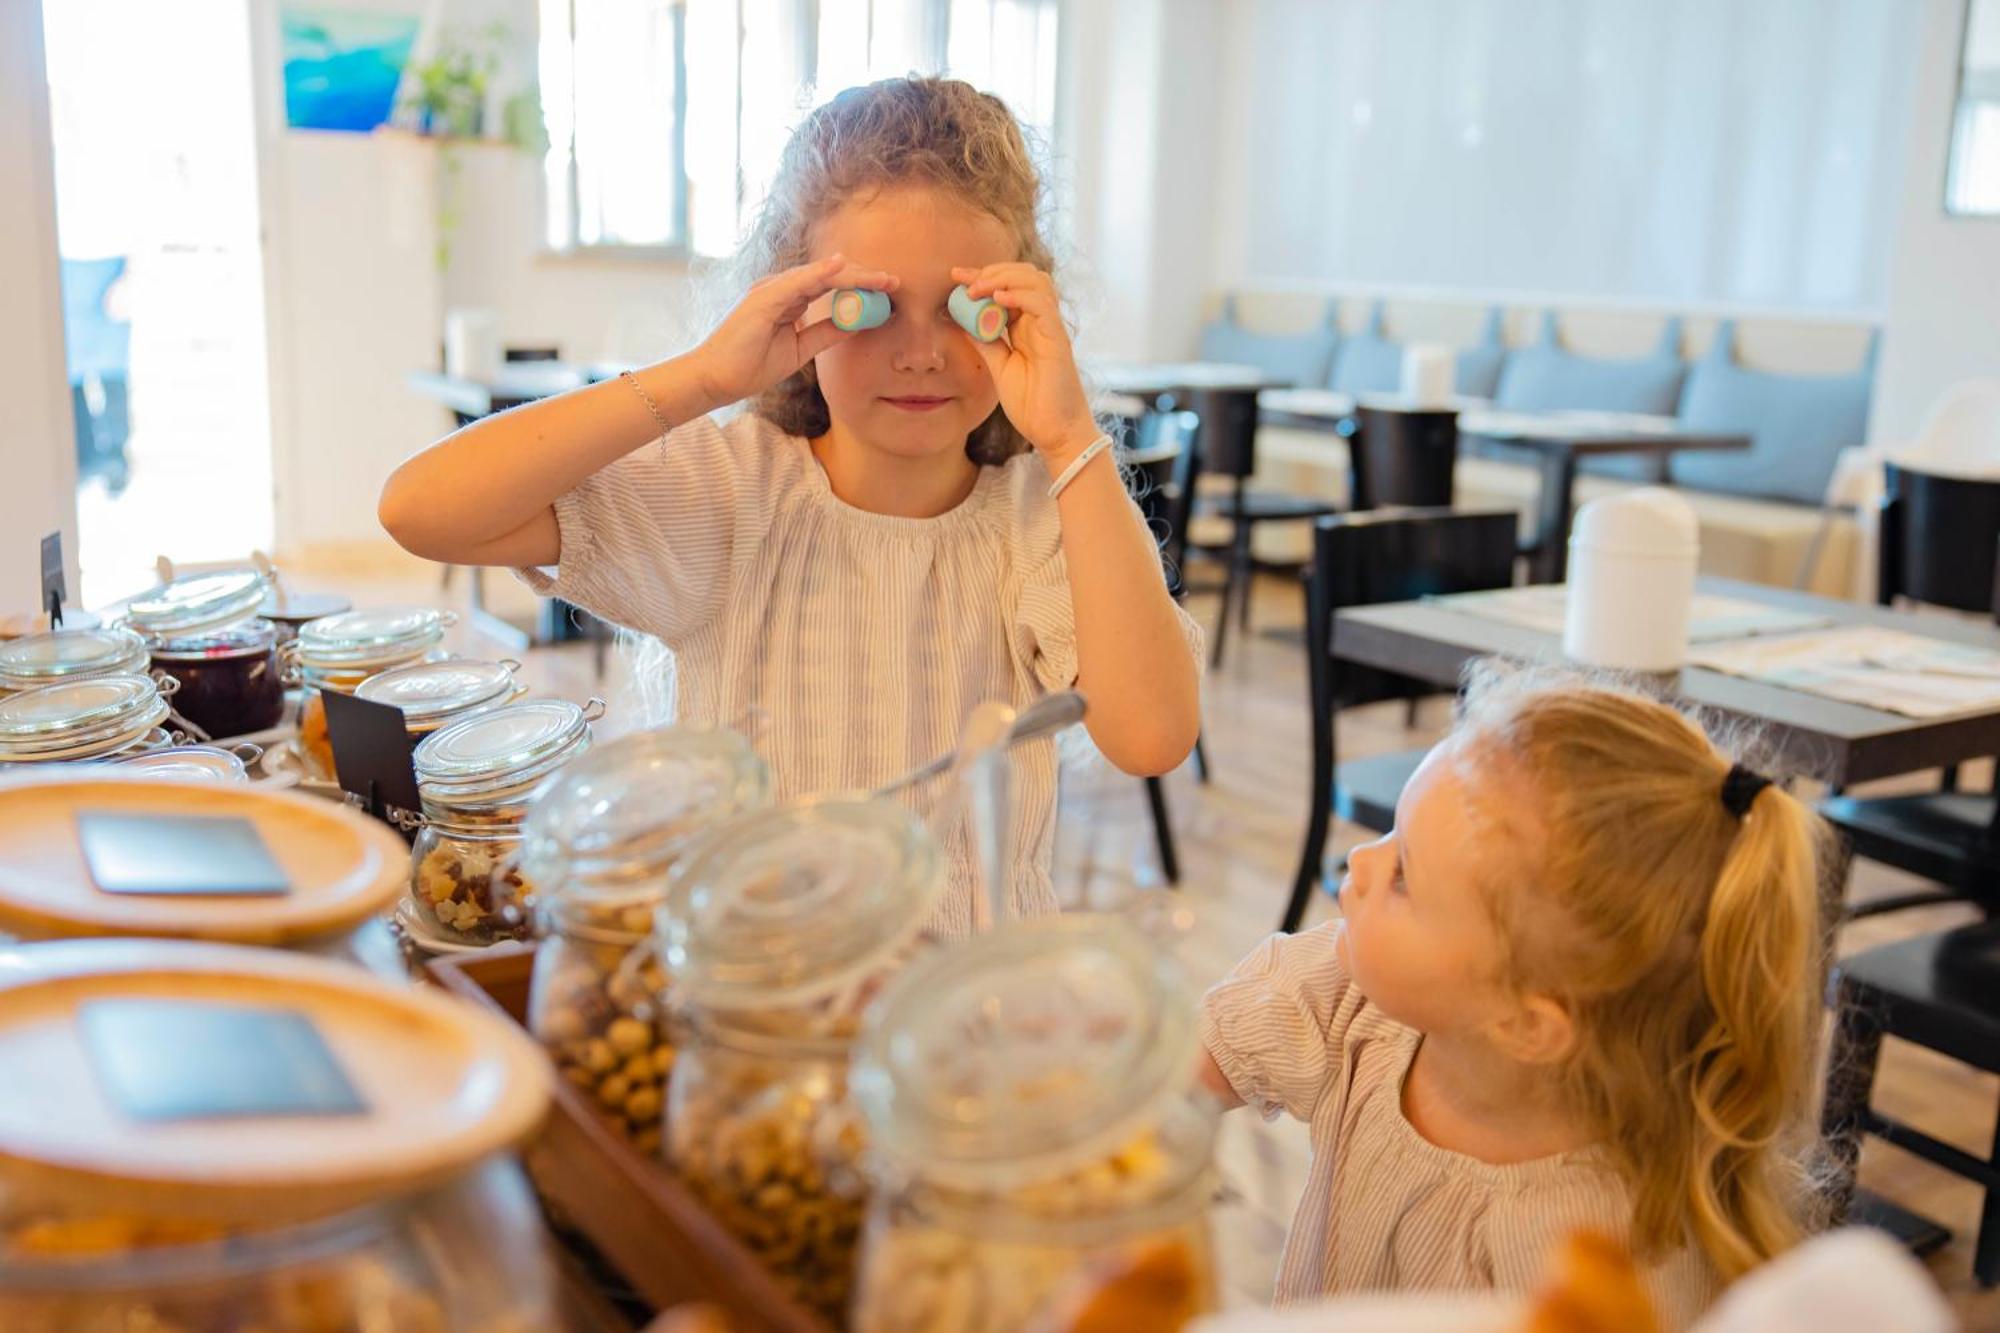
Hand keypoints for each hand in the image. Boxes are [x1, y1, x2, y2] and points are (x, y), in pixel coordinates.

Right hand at [688, 255, 897, 407]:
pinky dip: (821, 273)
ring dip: (853, 274)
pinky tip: (843, 268)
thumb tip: (855, 324)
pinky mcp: (763, 298)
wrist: (716, 379)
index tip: (889, 291)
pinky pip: (797, 281)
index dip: (861, 285)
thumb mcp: (799, 350)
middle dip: (864, 276)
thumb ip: (825, 333)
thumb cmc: (750, 365)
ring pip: (819, 274)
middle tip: (894, 281)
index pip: (830, 285)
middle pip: (829, 275)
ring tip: (882, 278)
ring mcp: (770, 289)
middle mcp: (779, 288)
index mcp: (787, 299)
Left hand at [951, 264, 1098, 462]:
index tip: (956, 276)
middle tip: (964, 279)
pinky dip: (1020, 295)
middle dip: (992, 270)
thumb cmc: (1032, 404)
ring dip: (1005, 278)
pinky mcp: (1058, 340)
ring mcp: (1051, 329)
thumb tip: (962, 321)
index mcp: (1028, 327)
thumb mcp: (999, 367)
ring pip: (1037, 282)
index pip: (1009, 287)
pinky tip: (999, 299)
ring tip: (979, 288)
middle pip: (1024, 275)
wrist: (1054, 433)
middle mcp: (1041, 322)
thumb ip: (986, 342)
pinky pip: (1043, 305)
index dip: (984, 276)